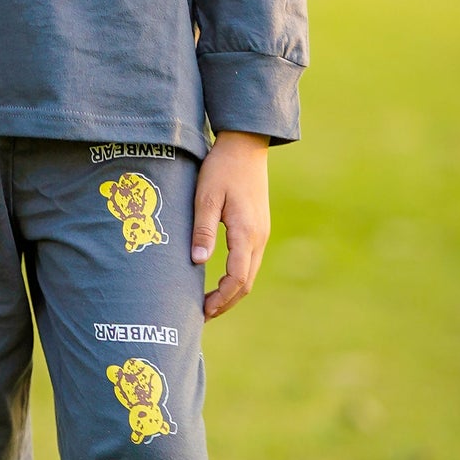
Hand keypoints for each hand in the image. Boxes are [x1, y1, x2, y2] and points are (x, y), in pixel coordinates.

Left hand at [191, 132, 270, 321]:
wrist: (245, 144)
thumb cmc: (221, 167)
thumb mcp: (206, 196)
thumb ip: (203, 230)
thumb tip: (198, 262)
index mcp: (246, 232)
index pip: (237, 278)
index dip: (221, 298)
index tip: (203, 310)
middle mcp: (259, 237)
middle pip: (246, 283)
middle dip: (226, 302)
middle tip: (202, 315)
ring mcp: (261, 233)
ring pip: (249, 273)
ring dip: (231, 292)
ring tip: (209, 303)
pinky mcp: (258, 228)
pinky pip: (249, 262)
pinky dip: (236, 278)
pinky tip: (220, 281)